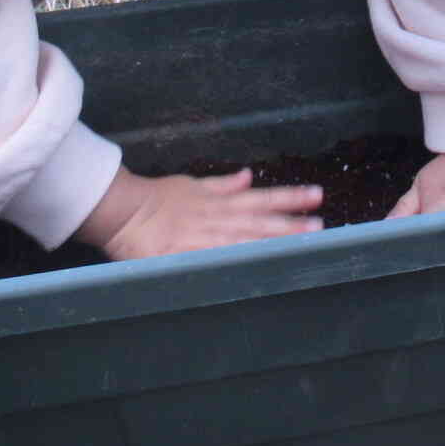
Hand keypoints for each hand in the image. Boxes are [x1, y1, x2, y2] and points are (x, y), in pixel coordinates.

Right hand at [77, 167, 322, 260]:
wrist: (123, 211)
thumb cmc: (157, 198)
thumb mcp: (194, 184)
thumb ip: (223, 184)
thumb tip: (248, 176)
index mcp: (220, 203)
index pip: (262, 199)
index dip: (290, 198)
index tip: (316, 195)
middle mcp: (218, 220)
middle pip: (261, 222)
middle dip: (292, 224)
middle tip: (321, 225)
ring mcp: (205, 240)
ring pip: (247, 240)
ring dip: (275, 242)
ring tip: (304, 242)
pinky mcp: (189, 258)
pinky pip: (218, 262)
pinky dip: (239, 264)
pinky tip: (260, 269)